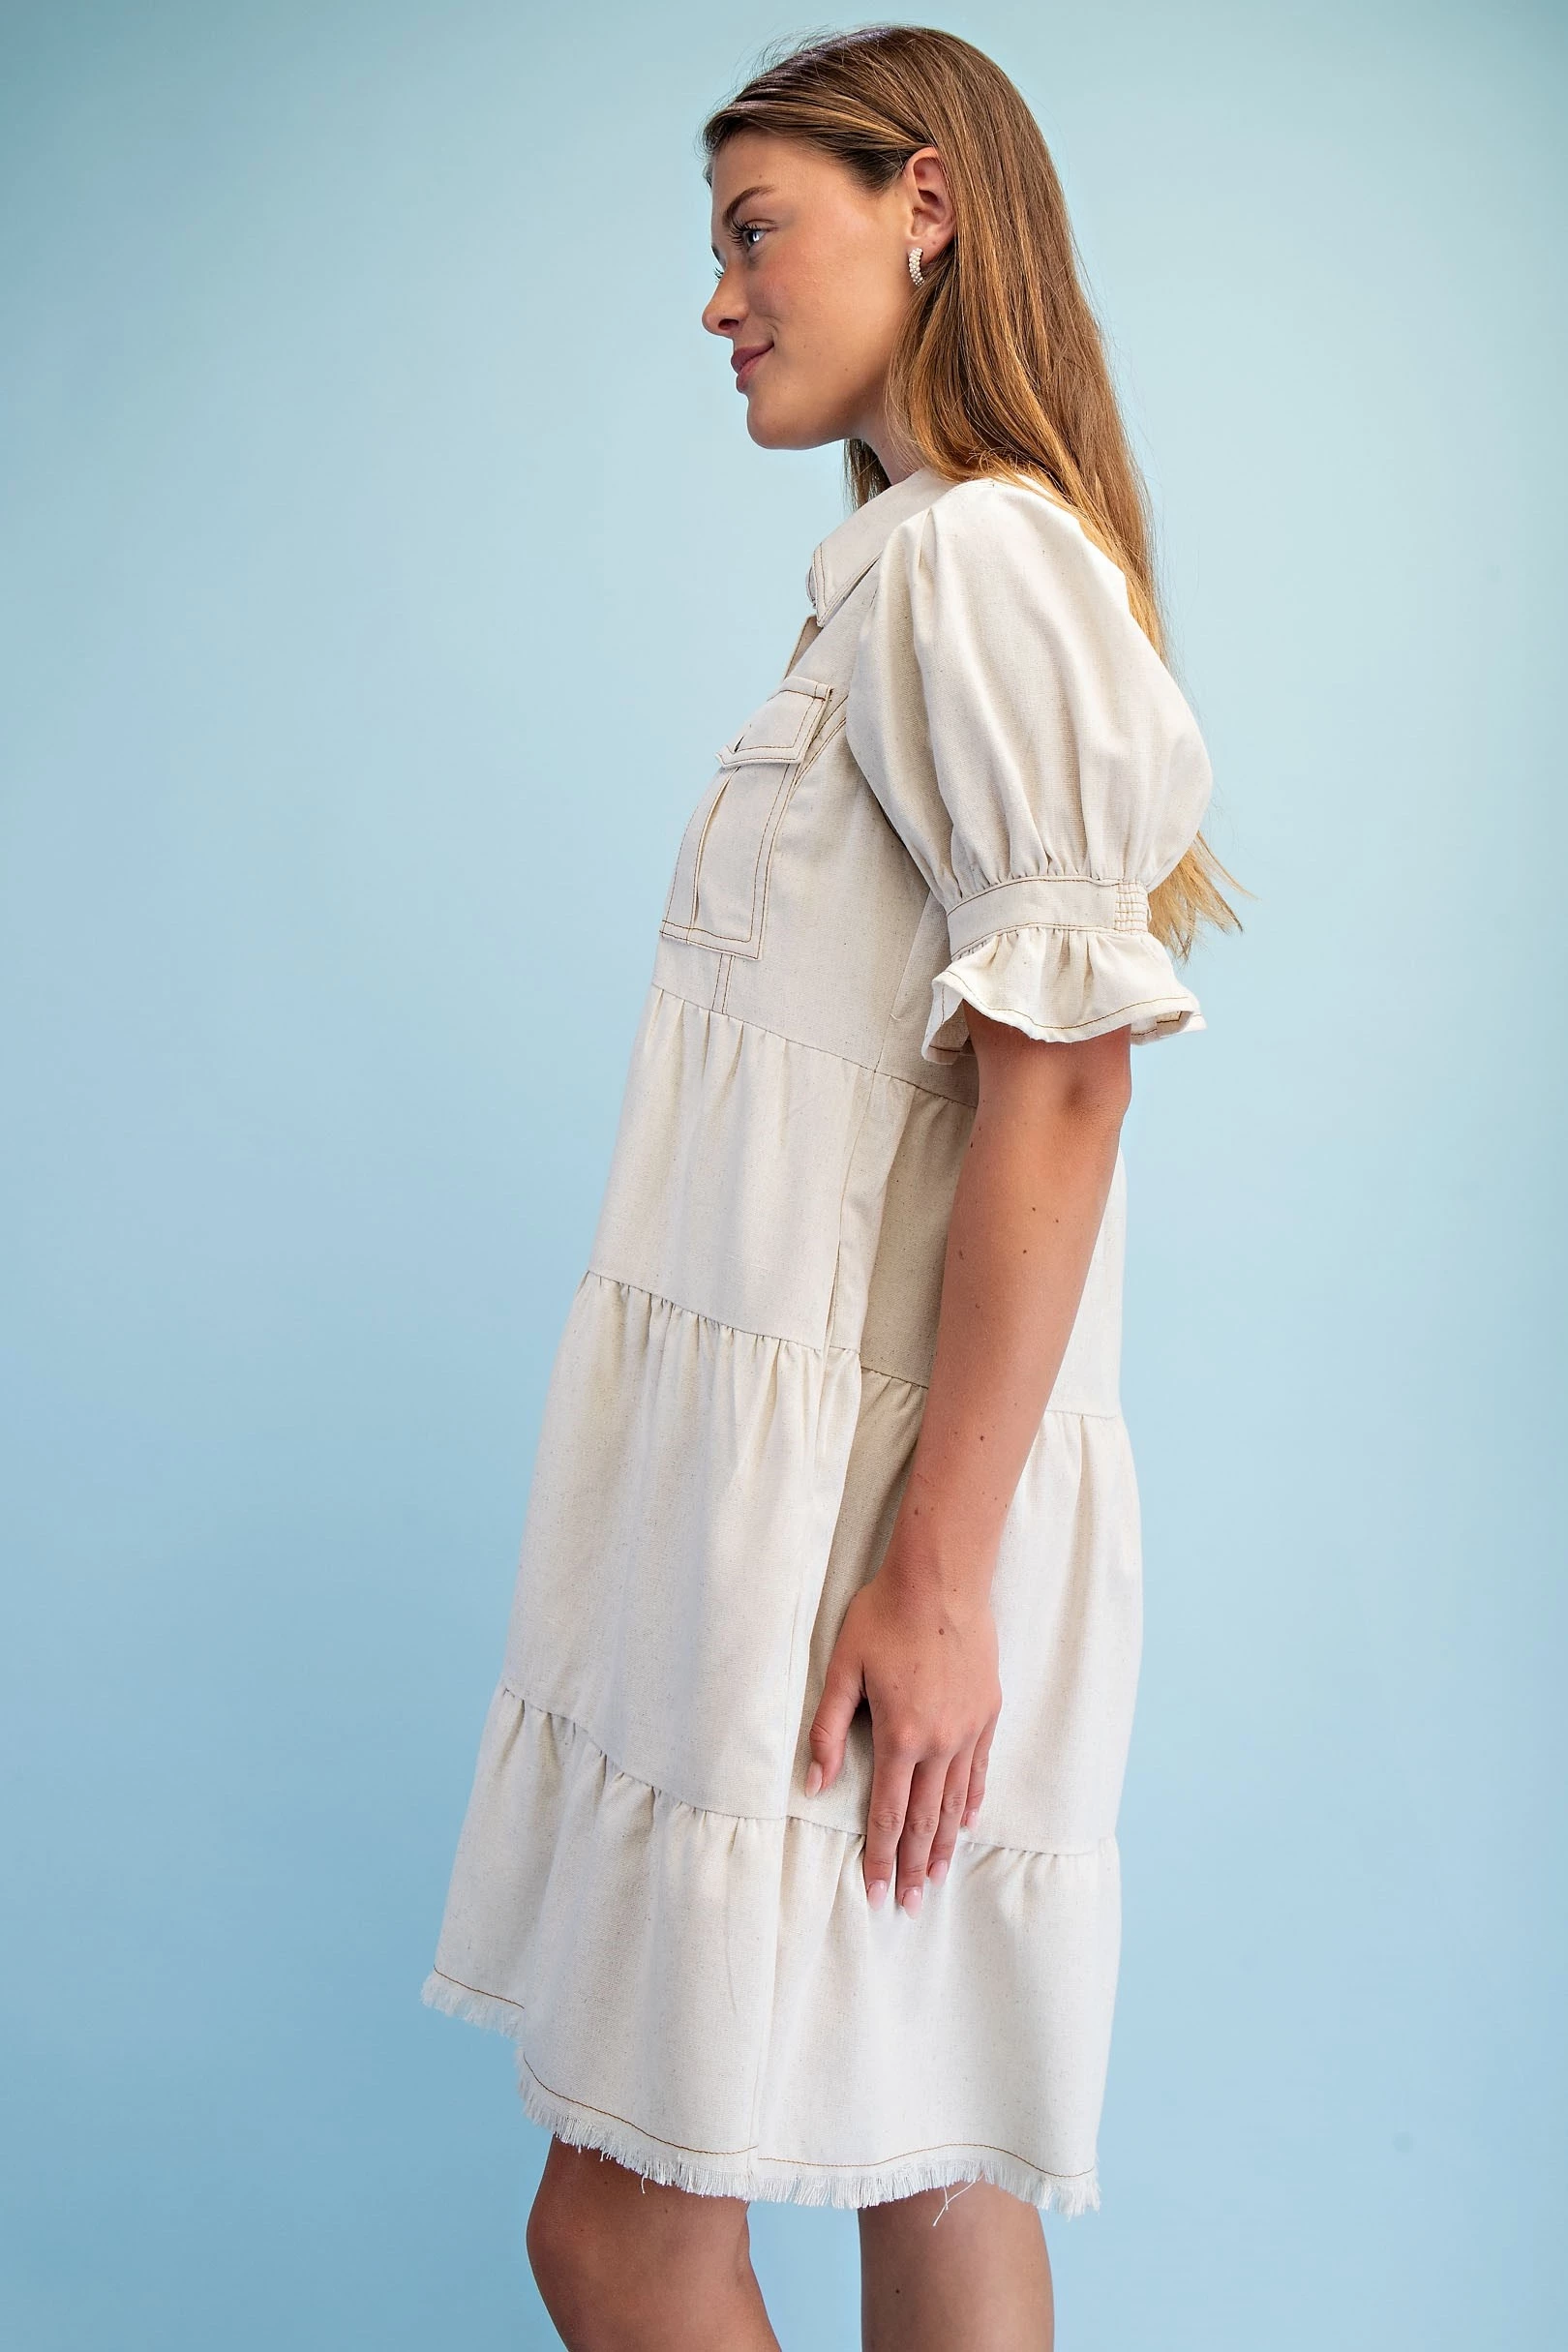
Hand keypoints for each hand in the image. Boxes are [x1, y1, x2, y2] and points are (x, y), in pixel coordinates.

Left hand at [806, 1550, 1001, 1915]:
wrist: (942, 1577)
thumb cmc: (884, 1616)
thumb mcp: (842, 1668)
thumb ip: (827, 1729)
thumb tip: (814, 1784)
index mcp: (900, 1736)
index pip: (887, 1813)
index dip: (880, 1857)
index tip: (876, 1893)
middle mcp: (939, 1742)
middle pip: (925, 1820)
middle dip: (914, 1866)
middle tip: (908, 1905)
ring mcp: (969, 1728)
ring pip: (956, 1802)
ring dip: (944, 1844)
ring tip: (936, 1878)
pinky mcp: (988, 1711)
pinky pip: (979, 1770)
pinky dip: (972, 1802)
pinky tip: (966, 1824)